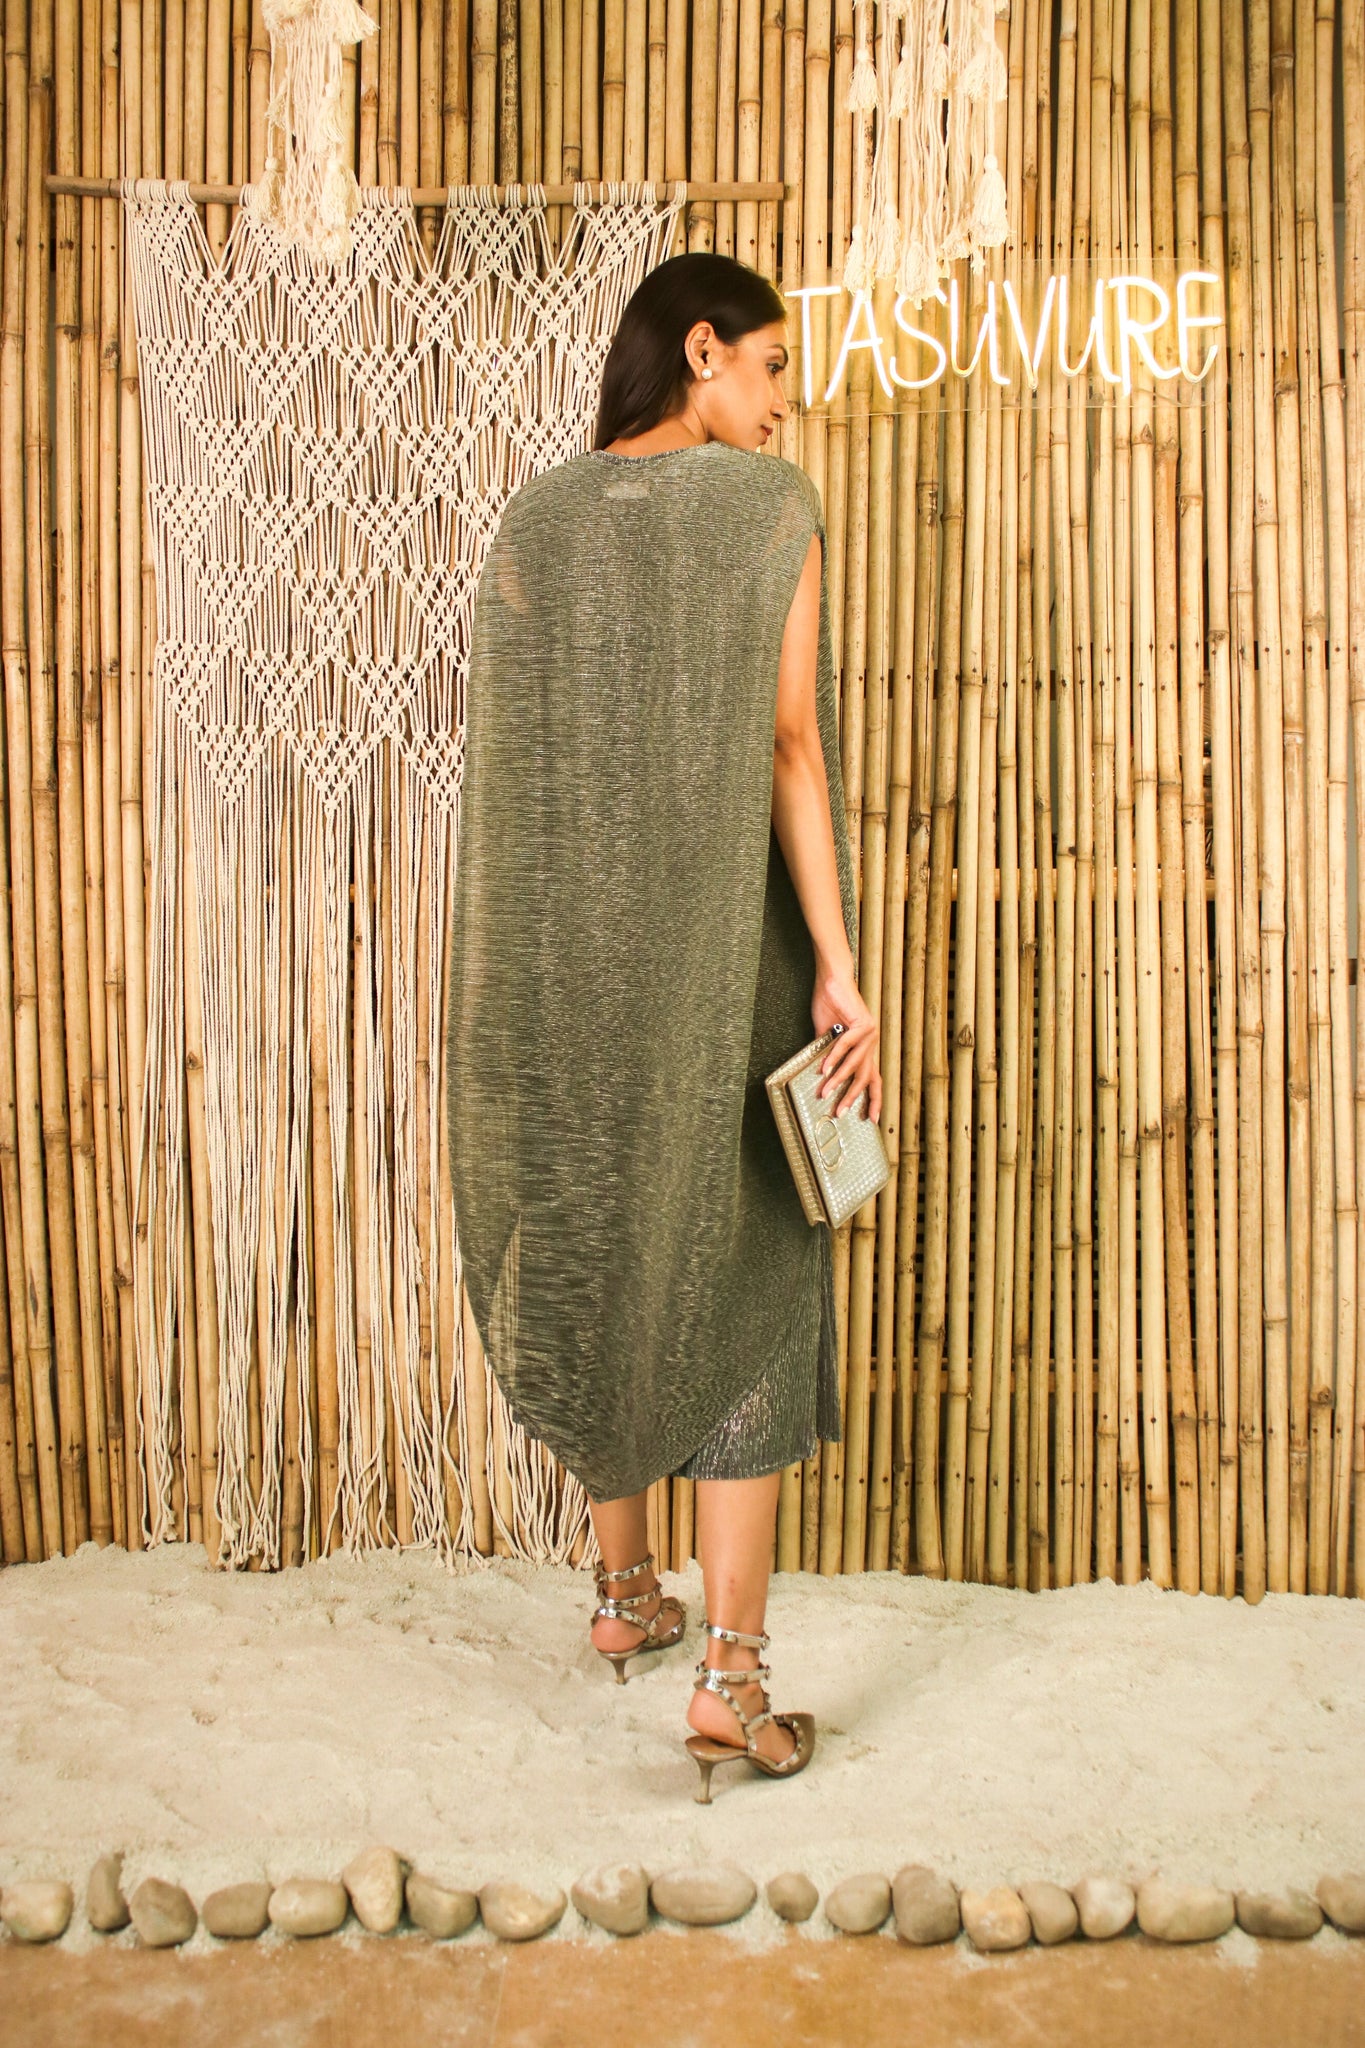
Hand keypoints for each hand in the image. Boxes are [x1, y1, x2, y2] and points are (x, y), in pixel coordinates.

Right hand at [810, 962, 881, 1122]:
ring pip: (856, 1064)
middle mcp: (872, 1042)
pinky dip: (834, 1058)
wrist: (831, 980)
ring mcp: (870, 1033)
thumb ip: (829, 1054)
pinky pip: (846, 1046)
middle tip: (841, 1112)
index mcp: (866, 1047)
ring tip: (826, 1093)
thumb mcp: (827, 1036)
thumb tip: (821, 1074)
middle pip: (867, 1077)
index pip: (874, 1078)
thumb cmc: (830, 1004)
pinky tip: (824, 1069)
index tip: (872, 1118)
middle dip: (854, 1098)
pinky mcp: (862, 1023)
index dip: (874, 1099)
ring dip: (839, 1080)